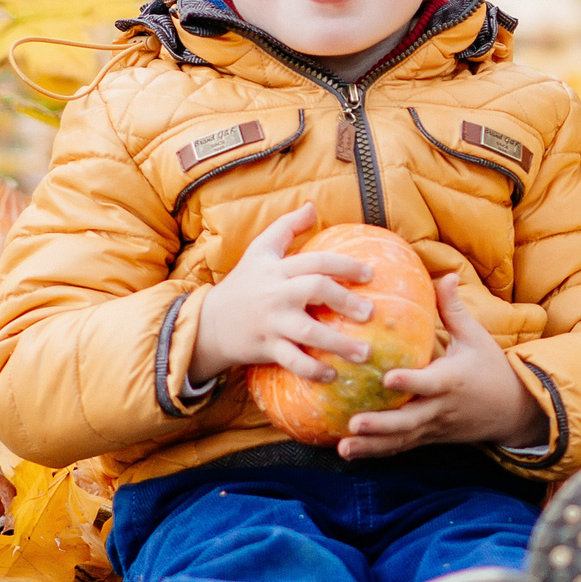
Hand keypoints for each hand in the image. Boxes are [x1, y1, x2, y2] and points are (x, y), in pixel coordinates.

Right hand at [190, 205, 376, 384]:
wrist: (209, 323)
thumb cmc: (242, 284)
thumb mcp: (259, 251)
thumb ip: (286, 228)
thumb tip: (312, 207)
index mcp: (277, 268)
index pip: (316, 261)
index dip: (345, 266)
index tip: (370, 275)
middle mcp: (276, 293)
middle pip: (314, 289)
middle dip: (345, 300)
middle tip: (371, 313)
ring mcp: (271, 322)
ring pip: (307, 331)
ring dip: (338, 343)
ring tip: (366, 352)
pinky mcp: (266, 347)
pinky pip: (292, 360)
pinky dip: (313, 369)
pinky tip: (334, 374)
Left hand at [338, 276, 545, 458]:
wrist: (514, 411)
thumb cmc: (491, 368)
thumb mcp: (476, 337)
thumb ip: (453, 310)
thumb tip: (444, 274)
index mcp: (453, 380)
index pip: (430, 382)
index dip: (411, 382)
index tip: (388, 378)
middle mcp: (442, 407)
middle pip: (410, 420)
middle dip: (382, 424)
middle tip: (354, 423)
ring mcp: (435, 426)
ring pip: (402, 439)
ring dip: (372, 445)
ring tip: (344, 448)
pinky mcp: (430, 438)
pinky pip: (402, 446)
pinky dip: (377, 451)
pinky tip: (349, 452)